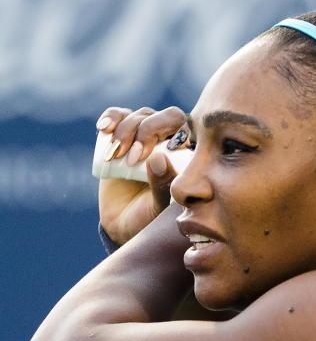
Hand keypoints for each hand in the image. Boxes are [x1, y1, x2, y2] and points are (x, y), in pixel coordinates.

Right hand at [96, 106, 188, 244]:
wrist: (124, 224)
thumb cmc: (151, 217)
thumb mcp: (160, 206)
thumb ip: (163, 185)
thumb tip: (158, 157)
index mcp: (187, 154)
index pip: (184, 128)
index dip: (164, 133)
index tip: (145, 157)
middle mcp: (170, 140)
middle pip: (162, 117)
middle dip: (144, 131)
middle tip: (131, 159)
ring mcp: (146, 136)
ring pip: (140, 116)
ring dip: (125, 131)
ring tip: (114, 157)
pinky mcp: (123, 136)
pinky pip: (119, 116)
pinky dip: (111, 117)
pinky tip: (103, 129)